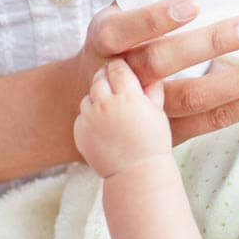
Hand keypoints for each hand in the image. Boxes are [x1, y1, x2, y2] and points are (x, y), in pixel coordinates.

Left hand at [74, 59, 169, 177]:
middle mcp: (105, 103)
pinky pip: (82, 116)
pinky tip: (104, 126)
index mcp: (128, 96)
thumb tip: (150, 74)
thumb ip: (153, 89)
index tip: (122, 67)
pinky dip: (91, 116)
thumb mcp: (158, 113)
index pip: (117, 68)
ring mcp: (90, 118)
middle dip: (106, 77)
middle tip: (114, 82)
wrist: (136, 173)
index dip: (120, 66)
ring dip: (97, 97)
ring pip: (88, 96)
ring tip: (111, 108)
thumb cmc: (153, 142)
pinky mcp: (79, 131)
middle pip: (99, 78)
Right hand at [75, 0, 238, 143]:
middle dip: (213, 45)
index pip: (125, 28)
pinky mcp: (173, 132)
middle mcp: (123, 76)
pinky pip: (215, 119)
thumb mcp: (122, 11)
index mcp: (107, 39)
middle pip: (165, 63)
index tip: (192, 4)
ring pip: (197, 98)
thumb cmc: (123, 41)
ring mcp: (148, 110)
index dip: (155, 18)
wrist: (93, 100)